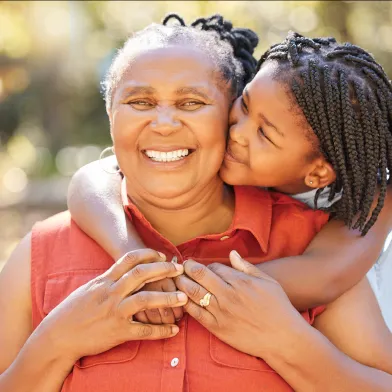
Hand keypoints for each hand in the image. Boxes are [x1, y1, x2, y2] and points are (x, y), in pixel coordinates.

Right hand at [38, 249, 187, 362]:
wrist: (58, 335)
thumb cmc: (73, 310)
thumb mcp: (90, 288)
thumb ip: (109, 279)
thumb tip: (125, 271)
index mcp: (105, 280)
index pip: (129, 259)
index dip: (148, 254)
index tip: (162, 255)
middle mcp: (111, 292)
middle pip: (141, 274)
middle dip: (163, 269)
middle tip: (179, 269)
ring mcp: (115, 311)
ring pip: (145, 299)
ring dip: (167, 298)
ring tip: (183, 297)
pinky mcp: (117, 332)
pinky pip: (143, 330)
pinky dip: (160, 330)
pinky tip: (173, 330)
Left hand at [175, 251, 303, 357]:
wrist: (283, 339)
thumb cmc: (278, 307)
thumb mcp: (267, 281)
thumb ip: (247, 267)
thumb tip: (232, 253)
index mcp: (239, 281)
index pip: (213, 267)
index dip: (204, 265)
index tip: (199, 266)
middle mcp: (227, 294)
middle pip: (199, 275)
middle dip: (187, 268)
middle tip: (181, 266)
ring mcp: (221, 312)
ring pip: (193, 292)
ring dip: (181, 283)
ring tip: (176, 278)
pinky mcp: (217, 328)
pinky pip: (195, 313)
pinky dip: (185, 304)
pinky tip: (181, 298)